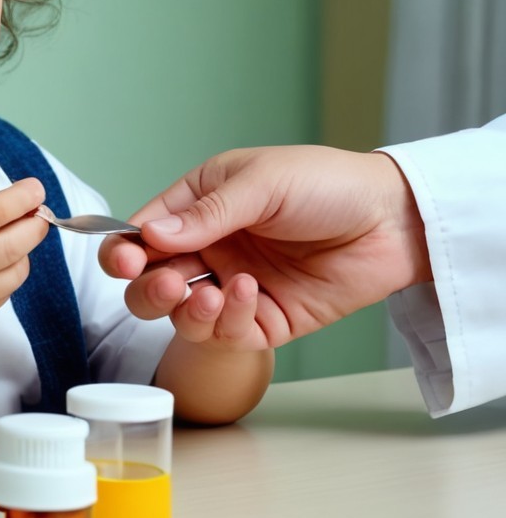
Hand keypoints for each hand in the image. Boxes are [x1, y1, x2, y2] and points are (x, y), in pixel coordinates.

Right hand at [0, 178, 47, 337]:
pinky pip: (1, 296)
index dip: (25, 197)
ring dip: (24, 252)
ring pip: (15, 273)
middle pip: (16, 243)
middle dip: (36, 224)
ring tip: (16, 239)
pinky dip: (8, 277)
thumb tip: (1, 204)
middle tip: (39, 214)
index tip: (36, 189)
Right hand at [98, 145, 432, 347]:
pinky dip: (229, 319)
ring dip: (184, 311)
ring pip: (180, 315)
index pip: (142, 234)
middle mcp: (210, 249)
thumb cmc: (327, 184)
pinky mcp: (264, 320)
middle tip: (166, 284)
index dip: (124, 250)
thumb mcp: (261, 183)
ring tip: (210, 295)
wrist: (393, 220)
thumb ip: (206, 212)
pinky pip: (227, 334)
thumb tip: (150, 235)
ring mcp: (234, 286)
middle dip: (147, 288)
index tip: (126, 260)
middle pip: (149, 282)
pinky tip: (247, 293)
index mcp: (198, 206)